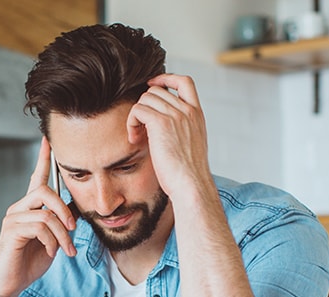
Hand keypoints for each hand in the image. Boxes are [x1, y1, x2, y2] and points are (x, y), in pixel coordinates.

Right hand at [0, 137, 76, 296]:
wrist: (11, 284)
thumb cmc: (30, 263)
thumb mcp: (53, 240)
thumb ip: (61, 223)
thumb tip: (75, 211)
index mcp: (29, 208)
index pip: (37, 178)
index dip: (43, 159)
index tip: (48, 140)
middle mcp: (19, 208)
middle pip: (44, 191)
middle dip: (64, 209)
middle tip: (73, 228)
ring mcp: (13, 218)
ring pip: (46, 213)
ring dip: (61, 233)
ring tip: (66, 249)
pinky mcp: (11, 231)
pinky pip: (39, 227)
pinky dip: (51, 241)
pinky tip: (51, 252)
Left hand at [126, 74, 213, 200]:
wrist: (191, 185)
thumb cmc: (188, 174)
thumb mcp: (190, 145)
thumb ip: (181, 129)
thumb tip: (161, 126)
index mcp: (197, 114)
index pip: (184, 81)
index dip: (166, 78)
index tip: (153, 85)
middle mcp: (188, 111)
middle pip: (156, 91)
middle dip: (144, 107)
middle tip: (140, 130)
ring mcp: (176, 115)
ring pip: (145, 99)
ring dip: (136, 116)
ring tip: (137, 136)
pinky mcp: (161, 123)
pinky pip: (138, 110)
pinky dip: (131, 122)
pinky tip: (134, 139)